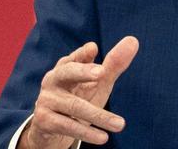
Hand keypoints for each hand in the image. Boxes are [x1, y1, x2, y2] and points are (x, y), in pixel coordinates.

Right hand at [19, 36, 138, 147]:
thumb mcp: (98, 82)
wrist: (52, 127)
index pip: (75, 57)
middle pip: (67, 73)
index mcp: (66, 66)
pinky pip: (68, 126)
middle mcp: (53, 79)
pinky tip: (103, 137)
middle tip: (102, 73)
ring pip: (75, 106)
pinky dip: (86, 132)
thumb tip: (133, 40)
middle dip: (83, 72)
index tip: (93, 49)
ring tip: (120, 124)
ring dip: (99, 116)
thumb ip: (114, 64)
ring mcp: (47, 100)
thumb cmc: (79, 96)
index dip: (83, 54)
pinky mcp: (44, 120)